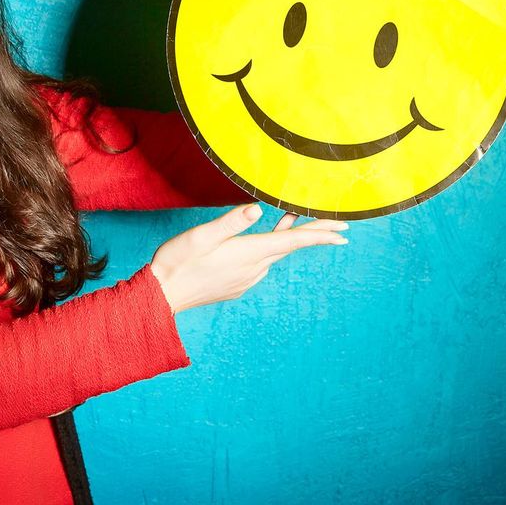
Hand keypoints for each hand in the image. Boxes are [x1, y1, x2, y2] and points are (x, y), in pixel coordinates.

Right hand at [149, 204, 347, 313]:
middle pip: (290, 246)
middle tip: (338, 225)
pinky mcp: (237, 283)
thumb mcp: (201, 236)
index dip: (320, 234)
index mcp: (249, 252)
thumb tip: (257, 209)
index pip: (293, 241)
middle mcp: (254, 268)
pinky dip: (269, 248)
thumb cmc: (178, 262)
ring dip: (289, 238)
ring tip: (297, 220)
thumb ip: (230, 223)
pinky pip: (261, 263)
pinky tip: (263, 241)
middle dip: (314, 234)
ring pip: (275, 254)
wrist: (162, 295)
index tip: (344, 231)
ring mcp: (247, 278)